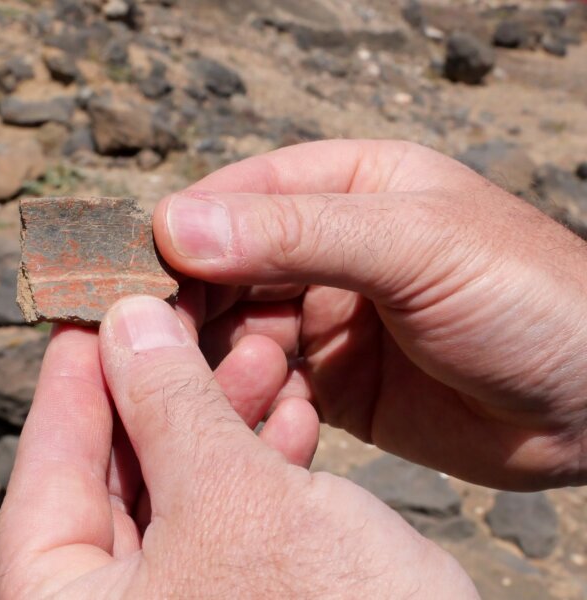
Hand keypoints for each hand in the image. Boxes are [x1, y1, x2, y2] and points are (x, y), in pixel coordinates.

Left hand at [0, 297, 475, 598]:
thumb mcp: (234, 498)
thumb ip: (169, 404)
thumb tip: (124, 319)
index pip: (46, 472)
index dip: (72, 378)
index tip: (92, 308)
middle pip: (116, 475)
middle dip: (164, 390)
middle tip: (186, 318)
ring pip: (181, 489)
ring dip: (222, 418)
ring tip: (263, 358)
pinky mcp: (241, 599)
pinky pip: (230, 519)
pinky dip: (258, 464)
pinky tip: (294, 415)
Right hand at [152, 139, 586, 489]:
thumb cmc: (529, 299)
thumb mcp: (414, 245)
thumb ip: (298, 234)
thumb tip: (177, 225)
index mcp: (349, 187)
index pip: (240, 196)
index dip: (183, 230)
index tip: (135, 271)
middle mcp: (329, 249)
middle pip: (226, 266)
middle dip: (188, 301)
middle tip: (149, 339)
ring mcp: (328, 317)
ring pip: (237, 329)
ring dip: (215, 356)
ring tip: (203, 383)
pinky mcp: (333, 382)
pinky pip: (266, 384)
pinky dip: (249, 398)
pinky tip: (256, 414)